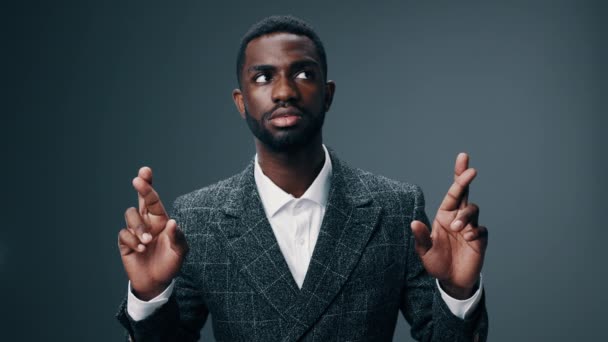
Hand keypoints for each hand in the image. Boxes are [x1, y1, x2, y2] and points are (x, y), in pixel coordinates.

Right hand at [117, 167, 187, 299]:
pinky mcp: (125, 242)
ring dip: (139, 227)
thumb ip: (178, 238)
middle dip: (141, 187)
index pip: (154, 199)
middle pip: (140, 200)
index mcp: (160, 220)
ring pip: (130, 216)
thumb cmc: (170, 264)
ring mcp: (135, 231)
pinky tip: (141, 249)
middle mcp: (147, 222)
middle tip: (138, 180)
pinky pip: (123, 234)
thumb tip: (172, 223)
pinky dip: (132, 240)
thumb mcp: (180, 252)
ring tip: (147, 242)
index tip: (145, 172)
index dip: (148, 185)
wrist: (157, 283)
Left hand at [410, 153, 487, 298]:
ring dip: (465, 216)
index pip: (452, 192)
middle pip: (465, 193)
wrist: (451, 280)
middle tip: (471, 171)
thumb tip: (414, 222)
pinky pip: (480, 229)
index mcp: (444, 215)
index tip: (463, 159)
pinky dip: (475, 231)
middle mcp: (458, 217)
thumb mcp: (424, 251)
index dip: (458, 176)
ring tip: (457, 228)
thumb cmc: (436, 262)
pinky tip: (468, 238)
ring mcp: (470, 227)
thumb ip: (420, 237)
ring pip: (472, 210)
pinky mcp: (479, 239)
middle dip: (466, 179)